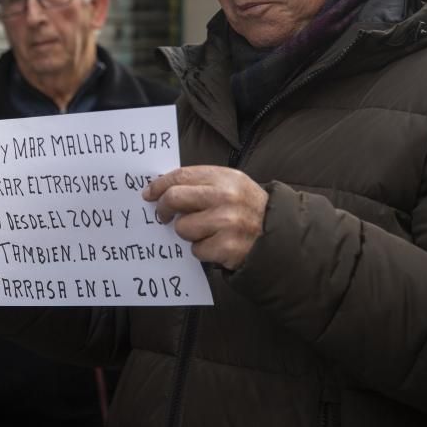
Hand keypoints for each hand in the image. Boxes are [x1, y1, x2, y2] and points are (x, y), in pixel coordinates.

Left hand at [143, 165, 267, 270]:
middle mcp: (226, 197)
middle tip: (164, 216)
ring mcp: (228, 223)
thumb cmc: (246, 208)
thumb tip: (161, 189)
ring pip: (183, 227)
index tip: (148, 194)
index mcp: (225, 177)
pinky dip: (202, 250)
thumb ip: (200, 184)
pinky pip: (196, 250)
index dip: (159, 185)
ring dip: (188, 233)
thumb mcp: (230, 186)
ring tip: (205, 232)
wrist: (278, 235)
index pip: (180, 176)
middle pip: (174, 198)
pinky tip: (216, 245)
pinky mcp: (227, 247)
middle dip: (164, 208)